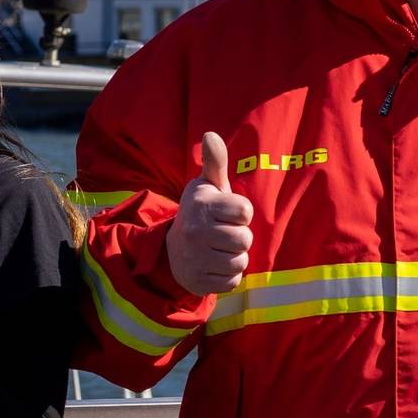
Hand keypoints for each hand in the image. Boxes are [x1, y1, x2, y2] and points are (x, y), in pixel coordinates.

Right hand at [169, 131, 253, 296]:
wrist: (172, 249)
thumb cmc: (201, 213)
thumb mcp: (207, 187)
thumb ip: (215, 162)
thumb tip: (211, 134)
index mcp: (202, 205)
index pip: (245, 212)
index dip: (241, 213)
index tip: (227, 213)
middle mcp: (196, 231)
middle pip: (245, 239)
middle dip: (239, 238)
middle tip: (222, 233)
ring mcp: (195, 258)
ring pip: (240, 262)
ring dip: (234, 257)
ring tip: (219, 249)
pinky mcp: (198, 282)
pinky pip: (232, 282)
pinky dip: (227, 276)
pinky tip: (214, 265)